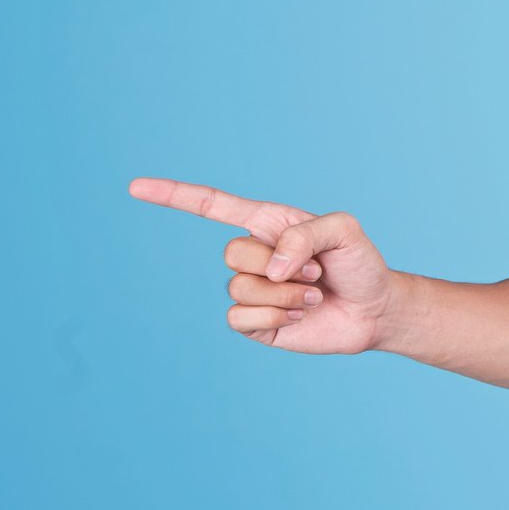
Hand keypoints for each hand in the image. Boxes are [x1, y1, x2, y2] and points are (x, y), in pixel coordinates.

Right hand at [129, 177, 394, 354]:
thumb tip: (270, 268)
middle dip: (281, 262)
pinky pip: (240, 317)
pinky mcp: (255, 322)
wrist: (374, 309)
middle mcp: (255, 254)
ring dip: (285, 293)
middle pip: (232, 253)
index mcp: (268, 223)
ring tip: (313, 294)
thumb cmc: (359, 263)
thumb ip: (305, 234)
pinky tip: (300, 315)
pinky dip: (274, 315)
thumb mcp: (344, 230)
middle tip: (316, 270)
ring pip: (240, 287)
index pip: (212, 206)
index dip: (173, 195)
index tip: (134, 187)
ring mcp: (252, 289)